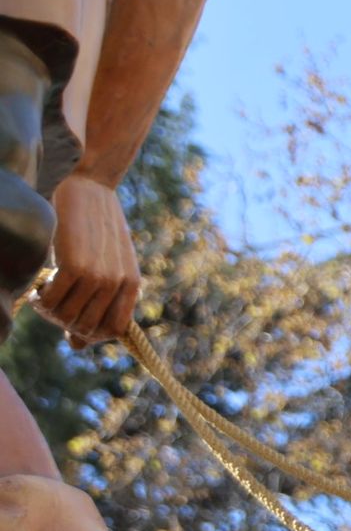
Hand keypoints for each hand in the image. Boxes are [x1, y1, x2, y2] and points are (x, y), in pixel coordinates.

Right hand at [33, 174, 139, 347]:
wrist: (92, 185)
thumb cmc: (96, 227)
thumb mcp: (106, 265)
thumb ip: (96, 303)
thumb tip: (78, 346)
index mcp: (131, 284)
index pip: (113, 331)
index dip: (89, 332)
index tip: (72, 316)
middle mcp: (118, 283)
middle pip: (85, 328)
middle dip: (63, 322)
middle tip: (53, 301)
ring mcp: (99, 276)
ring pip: (65, 318)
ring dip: (48, 311)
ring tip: (45, 290)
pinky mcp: (76, 266)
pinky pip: (51, 302)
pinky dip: (39, 299)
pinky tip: (40, 283)